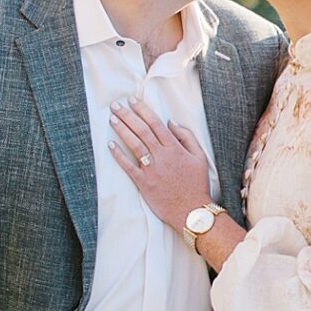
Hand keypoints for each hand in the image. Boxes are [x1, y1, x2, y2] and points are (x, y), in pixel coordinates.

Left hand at [108, 98, 214, 228]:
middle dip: (127, 115)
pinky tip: (111, 145)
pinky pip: (128, 166)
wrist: (191, 210)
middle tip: (115, 105)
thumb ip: (187, 137)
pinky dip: (119, 155)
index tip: (132, 100)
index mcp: (175, 148)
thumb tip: (171, 122)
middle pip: (142, 130)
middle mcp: (161, 155)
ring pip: (134, 144)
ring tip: (112, 119)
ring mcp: (151, 169)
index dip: (142, 110)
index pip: (155, 123)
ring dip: (122, 130)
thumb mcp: (200, 157)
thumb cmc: (196, 184)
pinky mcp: (143, 182)